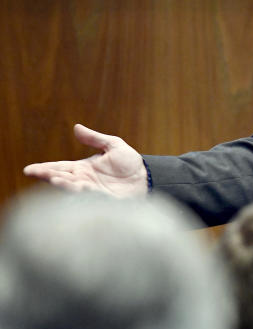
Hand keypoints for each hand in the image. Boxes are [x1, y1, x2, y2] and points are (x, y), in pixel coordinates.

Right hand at [23, 124, 148, 197]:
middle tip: (36, 173)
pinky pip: (92, 198)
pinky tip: (80, 187)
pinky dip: (85, 193)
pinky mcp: (105, 201)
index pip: (59, 168)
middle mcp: (84, 181)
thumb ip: (95, 139)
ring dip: (64, 184)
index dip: (44, 169)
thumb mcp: (113, 146)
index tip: (29, 170)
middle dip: (49, 176)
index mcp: (83, 169)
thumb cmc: (130, 163)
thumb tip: (76, 127)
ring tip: (56, 179)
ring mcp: (93, 192)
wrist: (148, 177)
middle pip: (62, 178)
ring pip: (74, 189)